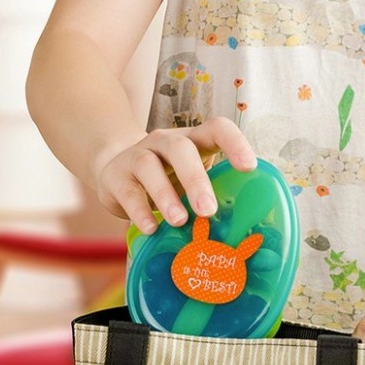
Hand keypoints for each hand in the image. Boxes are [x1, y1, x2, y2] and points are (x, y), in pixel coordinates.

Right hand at [92, 117, 257, 233]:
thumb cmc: (166, 181)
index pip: (217, 128)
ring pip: (150, 167)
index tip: (249, 167)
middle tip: (208, 210)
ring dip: (166, 195)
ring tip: (179, 221)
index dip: (234, 143)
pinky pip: (129, 192)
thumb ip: (209, 197)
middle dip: (196, 180)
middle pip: (182, 149)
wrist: (116, 172)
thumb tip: (237, 236)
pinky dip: (140, 211)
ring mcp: (138, 155)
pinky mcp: (116, 176)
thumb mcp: (189, 183)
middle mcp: (166, 142)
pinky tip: (151, 228)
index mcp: (193, 141)